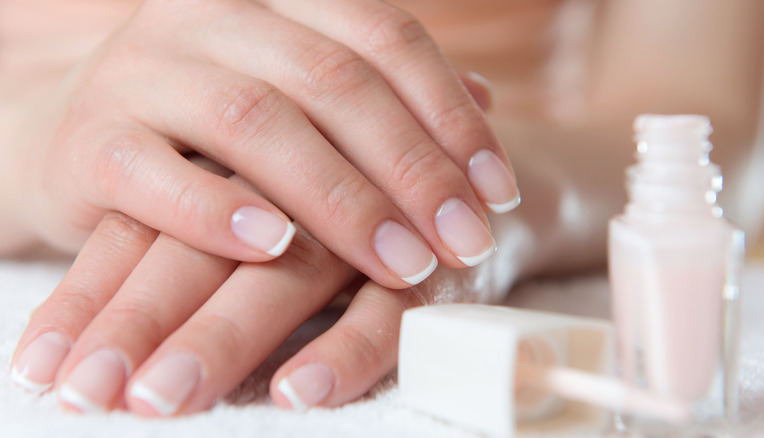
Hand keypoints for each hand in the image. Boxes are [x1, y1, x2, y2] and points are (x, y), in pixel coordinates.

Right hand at [9, 0, 518, 287]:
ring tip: (404, 263)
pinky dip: (218, 212)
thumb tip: (486, 101)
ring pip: (255, 123)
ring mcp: (142, 72)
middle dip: (412, 169)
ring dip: (342, 202)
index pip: (384, 36)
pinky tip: (277, 248)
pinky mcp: (90, 141)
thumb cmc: (214, 124)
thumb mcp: (300, 95)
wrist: (83, 139)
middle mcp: (206, 17)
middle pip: (332, 81)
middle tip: (465, 242)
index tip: (498, 191)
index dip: (450, 114)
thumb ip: (383, 92)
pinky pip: (158, 174)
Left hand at [10, 211, 517, 414]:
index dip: (96, 296)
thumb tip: (85, 343)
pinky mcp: (430, 257)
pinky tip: (301, 390)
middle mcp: (295, 186)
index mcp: (240, 164)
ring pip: (288, 275)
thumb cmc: (338, 202)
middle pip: (204, 249)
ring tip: (166, 397)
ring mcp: (365, 220)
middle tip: (92, 390)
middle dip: (143, 321)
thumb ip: (188, 249)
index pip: (150, 227)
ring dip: (224, 336)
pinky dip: (347, 347)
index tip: (47, 364)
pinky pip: (391, 306)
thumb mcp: (262, 214)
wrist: (454, 167)